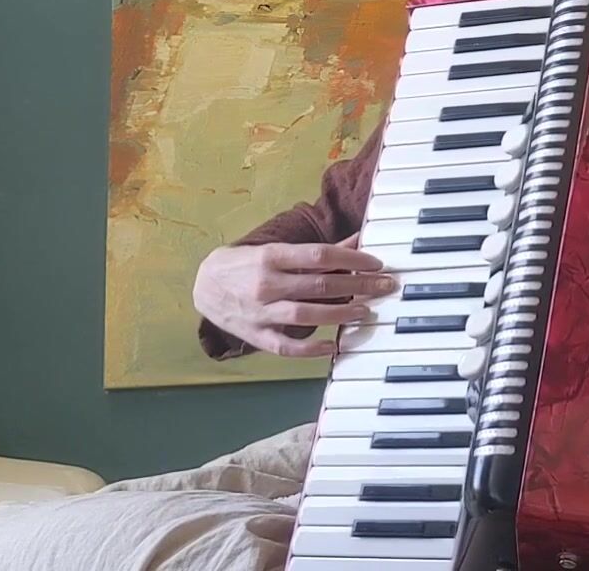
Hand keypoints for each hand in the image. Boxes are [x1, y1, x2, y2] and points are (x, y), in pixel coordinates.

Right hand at [192, 232, 396, 358]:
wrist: (204, 285)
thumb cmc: (247, 265)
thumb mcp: (277, 250)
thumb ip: (317, 251)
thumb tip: (358, 240)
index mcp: (272, 256)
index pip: (320, 255)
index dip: (352, 258)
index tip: (376, 263)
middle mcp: (267, 283)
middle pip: (320, 284)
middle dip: (358, 285)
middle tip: (384, 286)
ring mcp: (261, 312)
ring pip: (306, 315)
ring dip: (341, 314)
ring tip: (366, 311)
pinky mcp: (256, 335)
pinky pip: (286, 347)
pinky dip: (312, 349)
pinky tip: (335, 346)